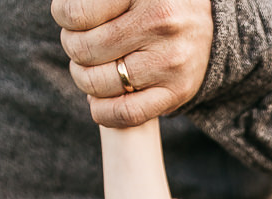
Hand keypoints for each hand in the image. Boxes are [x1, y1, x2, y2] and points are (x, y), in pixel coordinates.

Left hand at [52, 0, 213, 127]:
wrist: (208, 25)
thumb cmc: (156, 3)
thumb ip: (97, 1)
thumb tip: (64, 16)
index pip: (76, 14)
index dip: (63, 17)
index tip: (69, 18)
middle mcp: (159, 22)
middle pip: (83, 49)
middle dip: (73, 47)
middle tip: (82, 43)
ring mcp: (169, 59)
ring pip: (98, 82)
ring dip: (83, 79)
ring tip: (90, 68)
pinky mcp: (177, 91)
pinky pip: (125, 113)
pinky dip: (102, 111)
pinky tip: (97, 100)